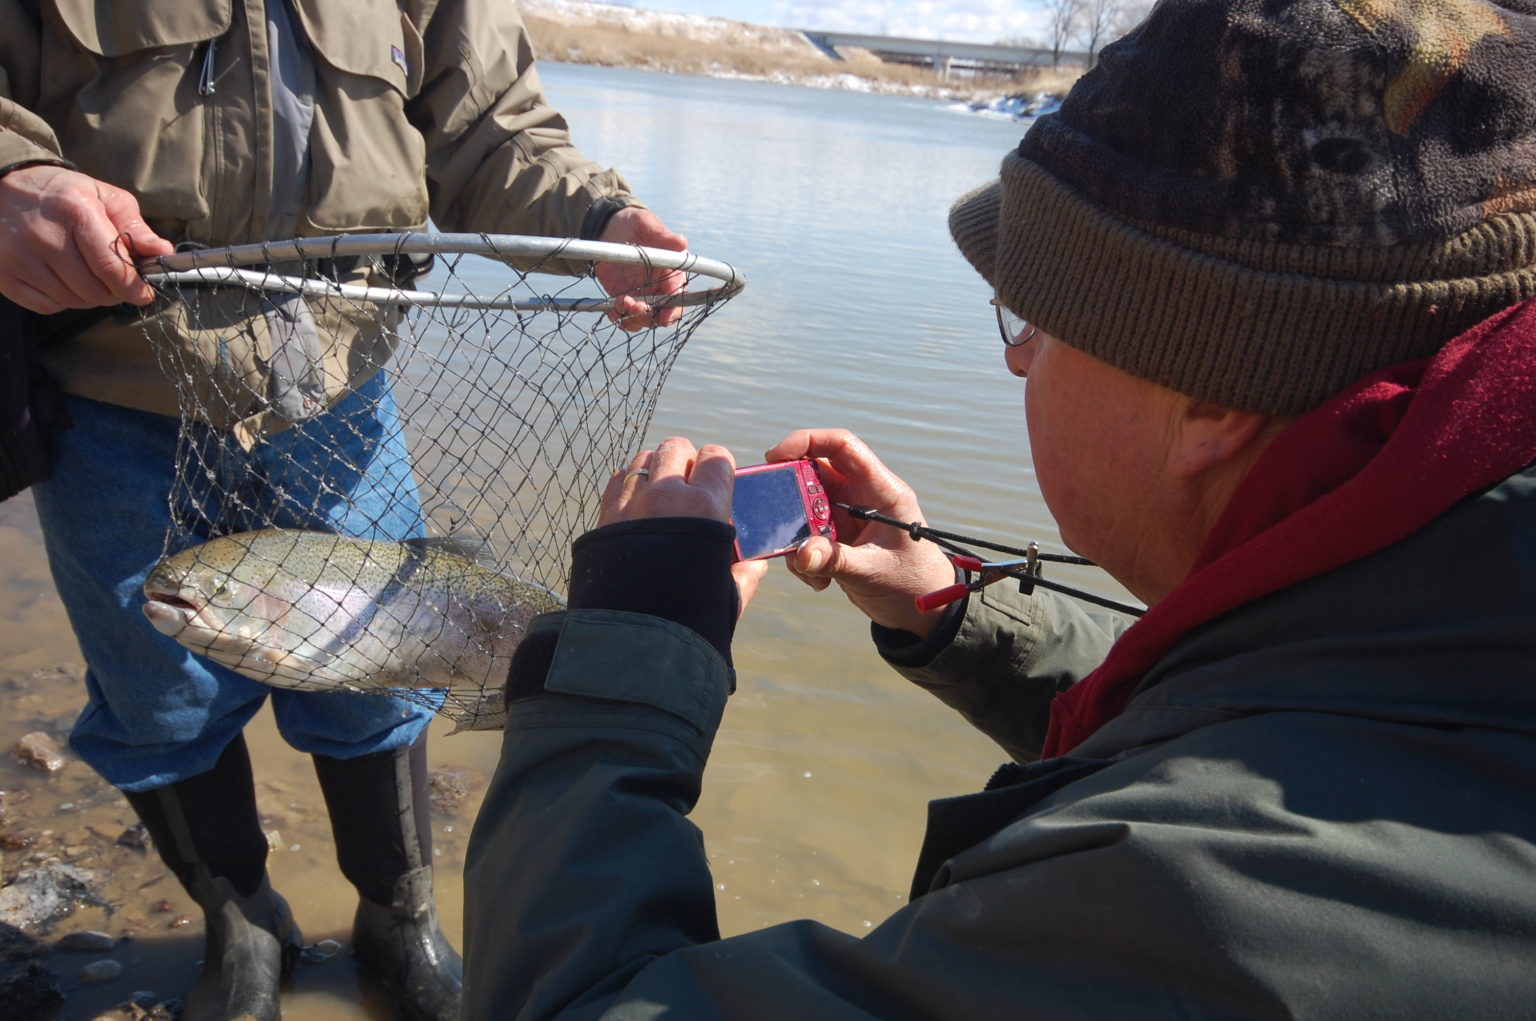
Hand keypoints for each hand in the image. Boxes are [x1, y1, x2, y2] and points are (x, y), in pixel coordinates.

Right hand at [0, 165, 173, 313]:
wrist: (1, 185)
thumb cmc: (61, 193)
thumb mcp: (102, 196)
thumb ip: (134, 226)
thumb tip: (162, 252)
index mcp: (75, 212)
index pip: (112, 267)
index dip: (134, 287)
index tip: (144, 292)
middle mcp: (44, 236)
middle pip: (95, 291)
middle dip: (114, 291)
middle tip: (114, 279)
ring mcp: (19, 257)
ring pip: (73, 301)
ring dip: (89, 295)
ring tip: (85, 273)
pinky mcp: (4, 274)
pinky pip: (48, 306)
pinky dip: (62, 300)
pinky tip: (61, 278)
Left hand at [594, 206, 687, 330]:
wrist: (609, 227)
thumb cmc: (633, 223)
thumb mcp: (646, 224)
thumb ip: (663, 236)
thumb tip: (681, 242)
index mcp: (672, 271)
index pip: (679, 294)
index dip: (674, 306)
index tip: (663, 313)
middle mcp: (660, 286)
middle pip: (663, 313)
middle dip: (651, 316)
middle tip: (636, 307)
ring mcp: (642, 294)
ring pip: (644, 319)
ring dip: (634, 319)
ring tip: (620, 303)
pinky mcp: (624, 297)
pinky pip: (625, 317)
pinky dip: (619, 318)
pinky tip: (612, 309)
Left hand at [599, 436, 769, 610]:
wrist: (631, 640)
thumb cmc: (686, 620)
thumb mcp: (726, 600)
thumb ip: (744, 578)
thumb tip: (756, 566)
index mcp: (704, 509)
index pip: (715, 458)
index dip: (719, 466)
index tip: (718, 482)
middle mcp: (666, 496)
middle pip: (676, 448)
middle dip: (685, 460)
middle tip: (689, 484)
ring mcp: (631, 504)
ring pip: (643, 459)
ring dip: (655, 468)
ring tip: (660, 491)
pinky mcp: (605, 518)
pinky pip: (618, 480)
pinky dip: (629, 484)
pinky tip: (636, 504)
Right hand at [764, 429, 957, 637]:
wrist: (923, 611)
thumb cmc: (913, 583)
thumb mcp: (874, 571)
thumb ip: (836, 561)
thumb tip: (800, 554)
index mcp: (881, 490)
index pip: (843, 447)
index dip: (808, 441)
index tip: (776, 456)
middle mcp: (862, 496)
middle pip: (815, 474)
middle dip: (790, 495)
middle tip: (776, 519)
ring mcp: (847, 516)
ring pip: (805, 507)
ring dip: (796, 535)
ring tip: (806, 567)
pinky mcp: (837, 538)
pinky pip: (807, 535)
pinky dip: (802, 556)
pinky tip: (818, 581)